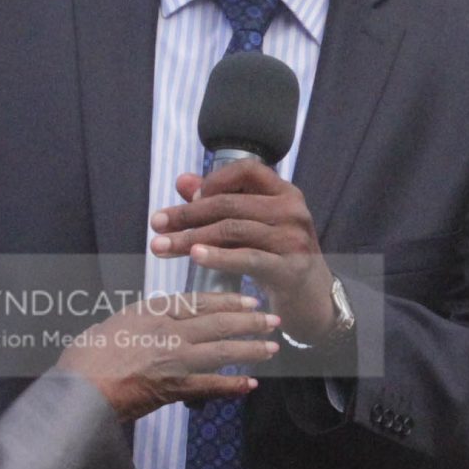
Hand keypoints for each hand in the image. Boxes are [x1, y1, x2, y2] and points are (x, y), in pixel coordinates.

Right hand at [55, 291, 280, 420]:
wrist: (78, 390)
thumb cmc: (85, 358)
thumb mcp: (112, 325)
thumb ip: (136, 322)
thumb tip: (146, 324)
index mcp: (151, 311)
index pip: (198, 301)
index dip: (227, 300)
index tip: (247, 299)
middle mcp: (167, 330)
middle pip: (218, 321)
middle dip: (248, 320)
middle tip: (271, 319)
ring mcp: (174, 359)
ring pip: (222, 350)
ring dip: (250, 349)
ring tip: (270, 347)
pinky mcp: (174, 387)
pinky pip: (211, 385)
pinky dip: (232, 385)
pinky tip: (250, 385)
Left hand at [150, 161, 339, 341]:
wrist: (312, 297)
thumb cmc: (277, 255)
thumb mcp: (253, 225)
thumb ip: (220, 200)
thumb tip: (182, 181)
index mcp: (285, 193)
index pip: (246, 171)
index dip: (214, 180)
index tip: (189, 197)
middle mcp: (292, 211)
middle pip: (230, 204)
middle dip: (188, 214)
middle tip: (156, 224)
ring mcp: (293, 239)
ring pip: (232, 230)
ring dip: (192, 238)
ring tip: (162, 246)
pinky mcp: (289, 268)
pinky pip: (247, 258)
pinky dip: (218, 257)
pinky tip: (195, 256)